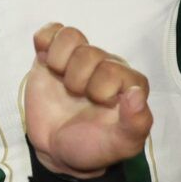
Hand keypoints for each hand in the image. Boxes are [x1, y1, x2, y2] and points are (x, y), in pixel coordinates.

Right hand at [24, 23, 152, 178]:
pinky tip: (45, 61)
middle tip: (76, 97)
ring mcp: (78, 59)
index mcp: (129, 83)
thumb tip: (134, 93)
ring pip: (70, 36)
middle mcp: (106, 65)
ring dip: (59, 60)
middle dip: (76, 80)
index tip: (97, 105)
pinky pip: (51, 31)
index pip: (113, 69)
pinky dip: (44, 41)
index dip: (100, 88)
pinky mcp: (53, 56)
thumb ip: (136, 124)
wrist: (57, 150)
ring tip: (60, 79)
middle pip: (88, 53)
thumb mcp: (121, 145)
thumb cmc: (93, 146)